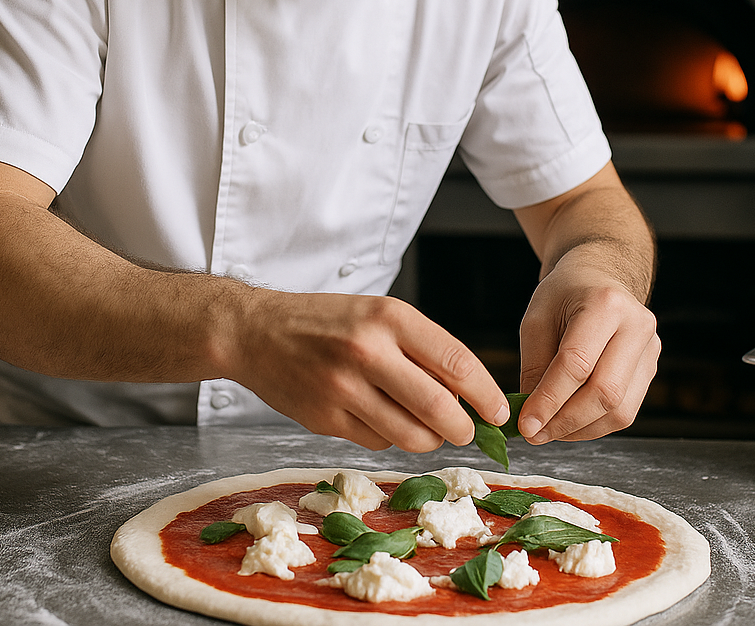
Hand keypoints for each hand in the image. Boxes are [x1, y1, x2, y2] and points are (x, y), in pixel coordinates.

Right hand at [229, 289, 508, 452]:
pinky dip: (390, 437)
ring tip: (426, 426)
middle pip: (440, 408)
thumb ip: (421, 348)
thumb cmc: (326, 320)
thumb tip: (467, 394)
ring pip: (411, 435)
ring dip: (429, 439)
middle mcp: (368, 351)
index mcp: (389, 317)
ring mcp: (344, 388)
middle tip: (466, 430)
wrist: (256, 332)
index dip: (486, 394)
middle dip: (463, 428)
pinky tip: (380, 417)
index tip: (498, 411)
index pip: (456, 363)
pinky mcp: (326, 419)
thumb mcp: (378, 313)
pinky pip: (378, 442)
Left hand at [516, 263, 659, 442]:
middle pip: (605, 392)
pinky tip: (570, 422)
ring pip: (620, 410)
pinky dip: (595, 424)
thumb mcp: (537, 318)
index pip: (577, 363)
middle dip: (566, 421)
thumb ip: (534, 367)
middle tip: (535, 434)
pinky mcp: (651, 369)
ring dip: (581, 429)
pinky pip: (626, 410)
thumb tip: (532, 418)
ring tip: (550, 430)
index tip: (526, 424)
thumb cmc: (564, 294)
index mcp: (605, 304)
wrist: (599, 277)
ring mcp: (650, 349)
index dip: (550, 399)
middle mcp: (637, 326)